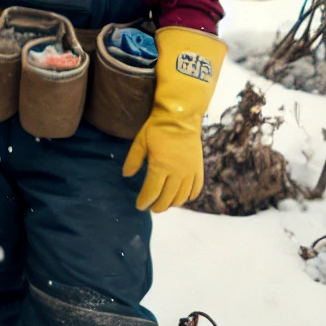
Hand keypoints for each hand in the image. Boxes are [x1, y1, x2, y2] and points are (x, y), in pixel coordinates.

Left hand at [122, 27, 226, 212]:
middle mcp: (177, 173)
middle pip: (168, 198)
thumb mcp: (140, 142)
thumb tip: (126, 175)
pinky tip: (183, 197)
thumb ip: (134, 160)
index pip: (152, 192)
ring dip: (173, 203)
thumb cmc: (157, 128)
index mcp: (161, 167)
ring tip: (165, 204)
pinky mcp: (199, 168)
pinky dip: (190, 196)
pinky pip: (196, 188)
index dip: (145, 201)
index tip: (140, 206)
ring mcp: (190, 171)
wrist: (181, 117)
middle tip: (151, 208)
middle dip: (158, 206)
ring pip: (183, 196)